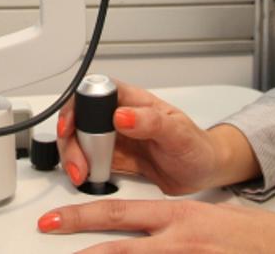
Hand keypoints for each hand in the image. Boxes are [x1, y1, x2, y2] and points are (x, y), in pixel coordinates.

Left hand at [36, 198, 274, 253]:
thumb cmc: (262, 240)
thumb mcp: (212, 218)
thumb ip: (175, 225)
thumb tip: (144, 232)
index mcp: (182, 216)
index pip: (120, 212)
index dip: (80, 216)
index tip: (52, 220)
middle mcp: (181, 241)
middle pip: (117, 248)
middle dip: (79, 246)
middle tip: (48, 234)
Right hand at [54, 81, 257, 195]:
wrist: (204, 171)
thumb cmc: (197, 146)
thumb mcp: (178, 133)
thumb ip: (151, 122)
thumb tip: (122, 114)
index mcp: (132, 101)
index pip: (93, 94)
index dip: (76, 108)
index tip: (71, 128)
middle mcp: (118, 117)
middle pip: (79, 119)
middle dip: (71, 142)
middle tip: (79, 164)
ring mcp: (114, 139)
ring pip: (80, 142)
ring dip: (74, 158)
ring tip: (82, 175)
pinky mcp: (113, 160)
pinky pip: (90, 163)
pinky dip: (83, 172)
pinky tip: (89, 180)